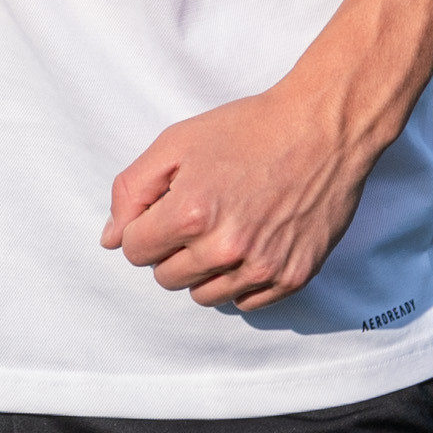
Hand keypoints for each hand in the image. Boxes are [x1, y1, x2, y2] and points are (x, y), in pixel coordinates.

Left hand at [99, 86, 382, 310]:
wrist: (322, 131)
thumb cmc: (245, 130)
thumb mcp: (175, 143)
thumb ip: (132, 191)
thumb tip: (110, 240)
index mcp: (191, 214)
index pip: (135, 251)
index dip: (142, 228)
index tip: (163, 209)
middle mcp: (226, 249)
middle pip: (167, 278)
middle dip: (170, 250)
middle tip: (196, 216)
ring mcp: (263, 267)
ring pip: (204, 295)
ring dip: (202, 269)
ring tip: (223, 229)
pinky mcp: (293, 277)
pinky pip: (244, 302)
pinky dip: (238, 280)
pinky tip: (249, 243)